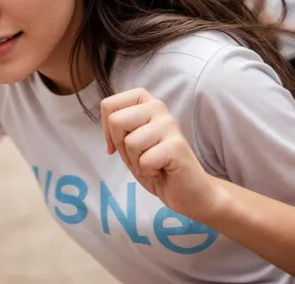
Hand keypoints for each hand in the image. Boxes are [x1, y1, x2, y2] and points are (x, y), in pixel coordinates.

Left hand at [101, 88, 226, 219]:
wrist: (188, 190)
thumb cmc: (156, 165)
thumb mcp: (129, 143)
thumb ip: (118, 128)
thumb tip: (106, 123)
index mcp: (145, 103)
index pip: (109, 104)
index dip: (106, 128)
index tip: (118, 143)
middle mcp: (158, 107)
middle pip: (116, 121)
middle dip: (121, 146)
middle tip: (140, 155)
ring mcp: (169, 125)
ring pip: (130, 142)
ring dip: (136, 161)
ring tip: (152, 163)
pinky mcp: (177, 146)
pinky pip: (145, 160)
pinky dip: (148, 172)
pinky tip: (161, 170)